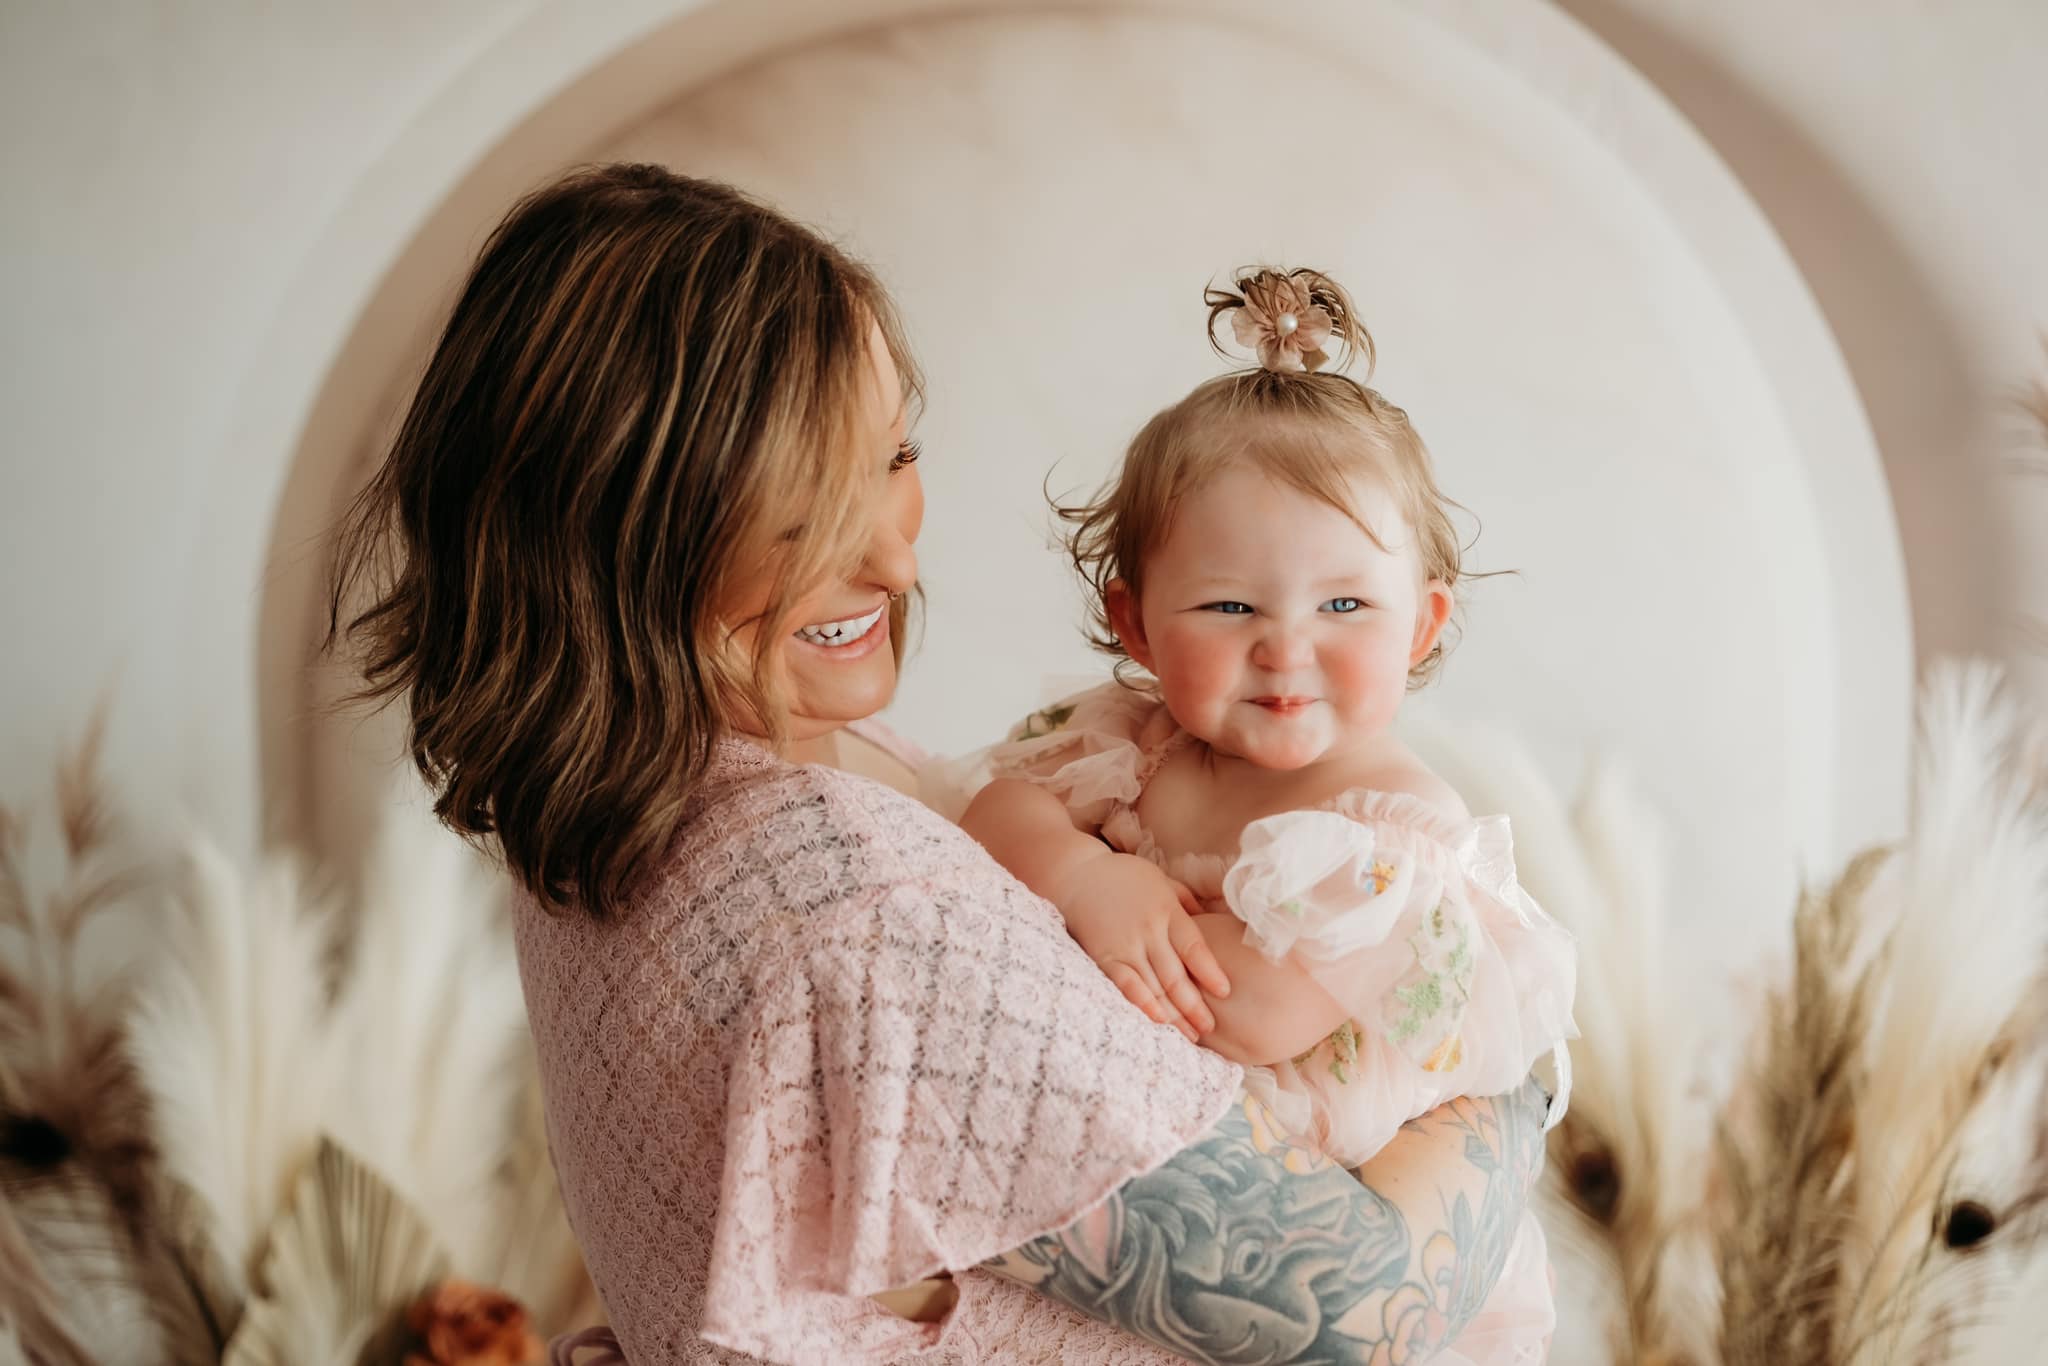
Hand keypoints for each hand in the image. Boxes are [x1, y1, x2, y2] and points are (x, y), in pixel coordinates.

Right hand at [1052, 851, 1229, 1041]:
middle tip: (1209, 1027)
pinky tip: (1157, 1020)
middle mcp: (1149, 930)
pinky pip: (1126, 984)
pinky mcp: (1104, 956)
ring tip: (1189, 1035)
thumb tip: (1213, 919)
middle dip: (1195, 1005)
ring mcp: (1125, 945)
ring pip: (1154, 986)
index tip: (1225, 991)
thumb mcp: (1161, 879)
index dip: (1210, 972)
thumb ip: (1186, 901)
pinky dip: (1142, 1003)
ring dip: (1174, 1014)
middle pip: (1176, 975)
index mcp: (1167, 911)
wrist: (1076, 874)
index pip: (1194, 947)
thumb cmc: (1123, 876)